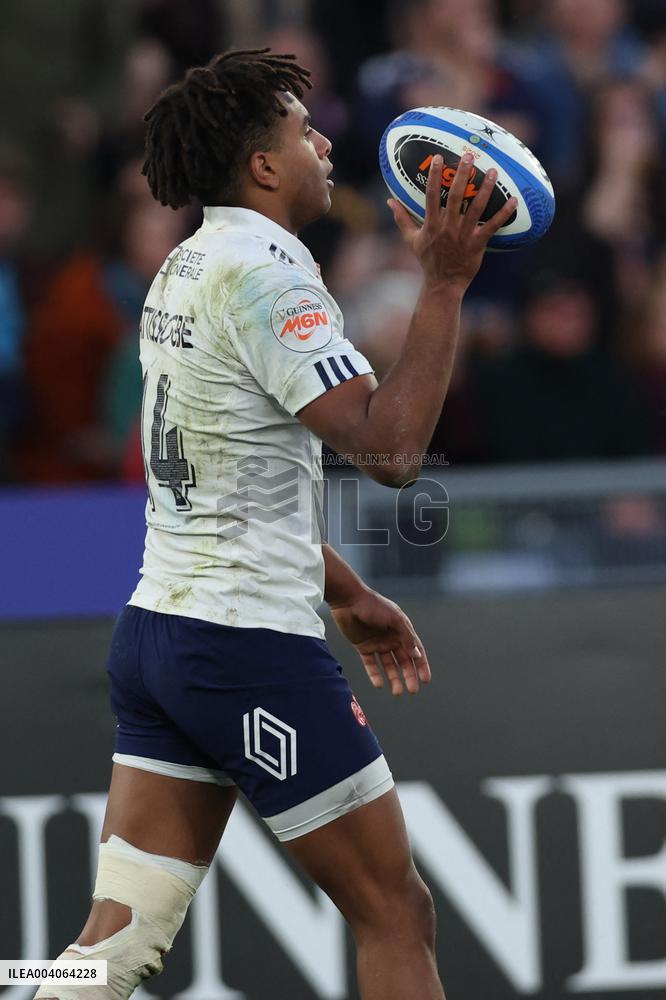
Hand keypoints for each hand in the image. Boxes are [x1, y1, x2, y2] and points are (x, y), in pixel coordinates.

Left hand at [329, 588, 430, 694]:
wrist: (348, 600)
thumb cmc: (374, 605)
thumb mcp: (394, 619)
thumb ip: (406, 637)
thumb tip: (418, 655)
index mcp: (402, 630)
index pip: (415, 651)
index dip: (421, 665)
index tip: (426, 680)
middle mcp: (391, 638)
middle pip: (403, 661)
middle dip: (409, 676)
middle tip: (412, 690)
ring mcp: (377, 643)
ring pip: (388, 665)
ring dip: (394, 678)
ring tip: (397, 692)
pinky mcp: (363, 646)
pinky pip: (371, 664)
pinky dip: (375, 674)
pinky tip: (379, 684)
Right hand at [388, 153, 516, 290]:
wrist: (443, 283)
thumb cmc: (428, 260)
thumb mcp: (411, 239)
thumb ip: (402, 218)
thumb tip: (389, 201)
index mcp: (432, 224)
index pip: (432, 196)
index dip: (434, 176)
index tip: (438, 158)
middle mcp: (448, 227)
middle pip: (456, 196)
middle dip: (462, 175)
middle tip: (469, 156)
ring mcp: (464, 235)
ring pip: (477, 208)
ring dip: (485, 189)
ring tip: (492, 172)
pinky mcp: (478, 244)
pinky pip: (492, 226)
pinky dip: (504, 213)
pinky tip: (513, 200)